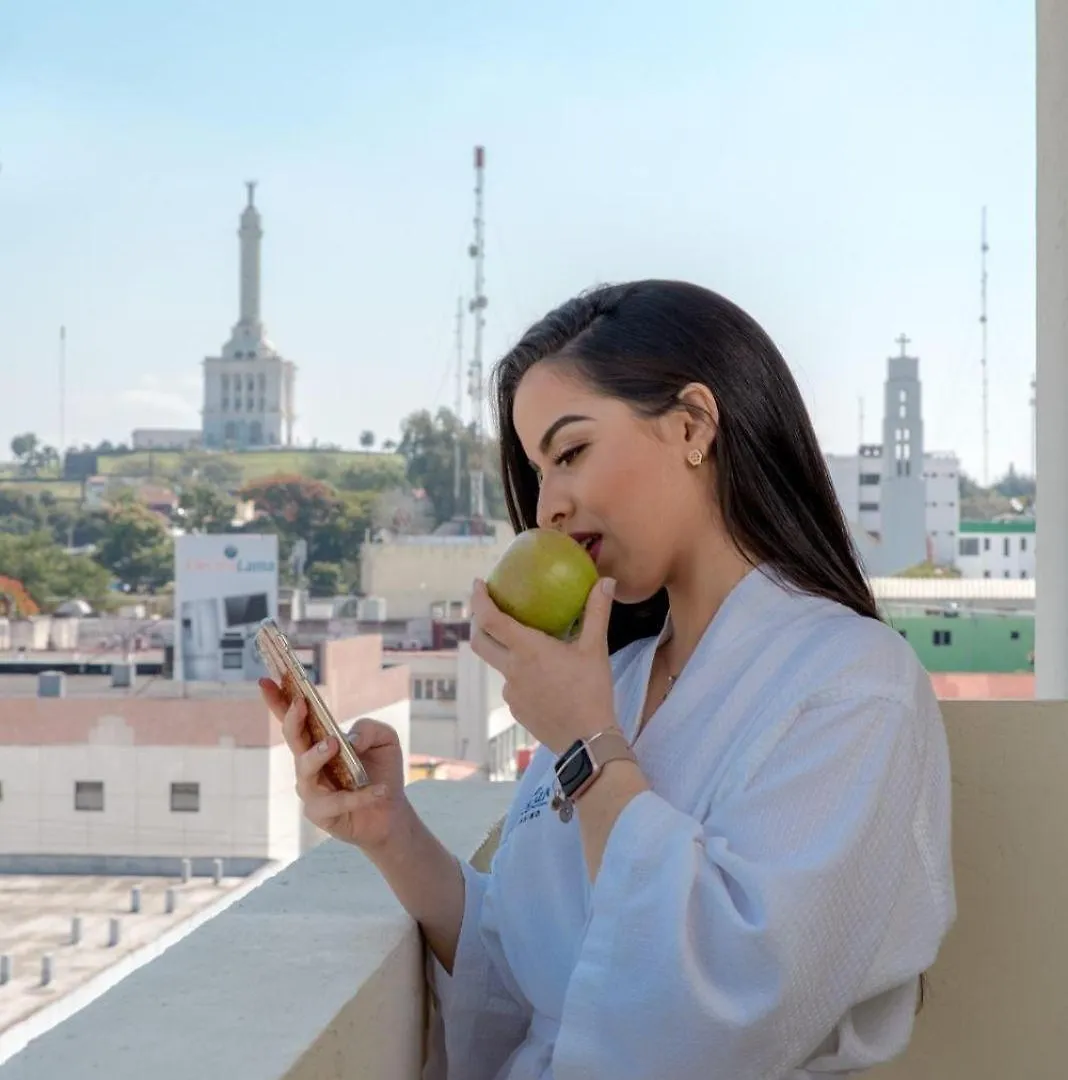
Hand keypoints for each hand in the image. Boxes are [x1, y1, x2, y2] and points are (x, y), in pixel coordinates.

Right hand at [260, 679, 408, 852]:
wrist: (390, 811)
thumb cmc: (382, 770)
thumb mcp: (385, 740)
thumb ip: (369, 729)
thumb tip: (348, 741)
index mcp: (319, 740)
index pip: (293, 718)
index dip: (277, 699)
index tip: (265, 680)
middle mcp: (309, 762)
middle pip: (292, 738)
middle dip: (292, 720)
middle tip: (300, 705)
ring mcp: (311, 788)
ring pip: (305, 771)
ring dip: (317, 755)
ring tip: (334, 744)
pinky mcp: (320, 813)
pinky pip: (336, 802)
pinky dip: (359, 795)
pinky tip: (379, 790)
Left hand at [470, 576, 618, 753]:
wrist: (587, 740)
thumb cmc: (591, 691)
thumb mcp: (595, 649)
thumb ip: (597, 612)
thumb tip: (606, 582)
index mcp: (526, 650)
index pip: (490, 619)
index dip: (478, 599)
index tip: (477, 584)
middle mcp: (511, 669)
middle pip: (479, 642)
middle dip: (478, 623)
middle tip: (489, 610)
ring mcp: (511, 692)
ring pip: (500, 665)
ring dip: (506, 652)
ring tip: (531, 648)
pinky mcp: (516, 710)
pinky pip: (513, 685)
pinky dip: (521, 675)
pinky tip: (543, 678)